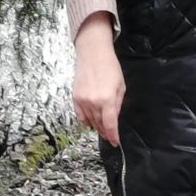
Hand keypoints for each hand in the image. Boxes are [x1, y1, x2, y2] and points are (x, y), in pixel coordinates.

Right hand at [72, 12, 125, 146]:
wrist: (93, 53)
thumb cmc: (110, 66)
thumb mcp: (121, 86)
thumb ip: (117, 104)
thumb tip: (114, 118)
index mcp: (107, 99)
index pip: (110, 125)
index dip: (113, 136)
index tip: (115, 142)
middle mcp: (93, 102)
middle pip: (99, 125)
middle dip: (106, 131)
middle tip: (110, 136)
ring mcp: (82, 100)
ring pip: (89, 122)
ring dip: (96, 127)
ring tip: (102, 129)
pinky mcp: (75, 97)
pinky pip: (80, 116)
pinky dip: (86, 121)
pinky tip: (91, 122)